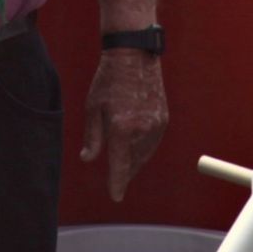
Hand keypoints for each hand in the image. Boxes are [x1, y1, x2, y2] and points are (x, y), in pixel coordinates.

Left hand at [80, 50, 167, 201]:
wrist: (134, 55)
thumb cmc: (108, 80)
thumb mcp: (93, 108)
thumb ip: (92, 137)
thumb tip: (88, 159)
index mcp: (121, 128)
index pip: (120, 166)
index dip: (117, 183)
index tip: (115, 196)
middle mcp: (142, 130)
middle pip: (134, 163)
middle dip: (125, 173)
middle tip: (118, 181)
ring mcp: (156, 124)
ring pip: (145, 154)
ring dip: (135, 162)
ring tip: (126, 165)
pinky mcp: (164, 118)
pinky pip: (153, 143)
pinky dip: (144, 149)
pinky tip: (135, 148)